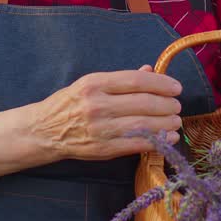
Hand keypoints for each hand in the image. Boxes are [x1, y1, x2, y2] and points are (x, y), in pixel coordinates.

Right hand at [32, 64, 183, 160]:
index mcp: (94, 84)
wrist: (44, 131)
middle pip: (143, 103)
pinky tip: (169, 138)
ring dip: (166, 123)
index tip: (176, 87)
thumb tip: (150, 71)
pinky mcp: (103, 149)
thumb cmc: (69, 103)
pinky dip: (158, 141)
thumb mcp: (90, 83)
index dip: (161, 83)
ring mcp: (100, 129)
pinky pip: (137, 145)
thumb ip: (121, 79)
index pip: (136, 81)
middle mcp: (97, 105)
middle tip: (177, 106)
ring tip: (176, 121)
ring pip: (144, 125)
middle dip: (167, 105)